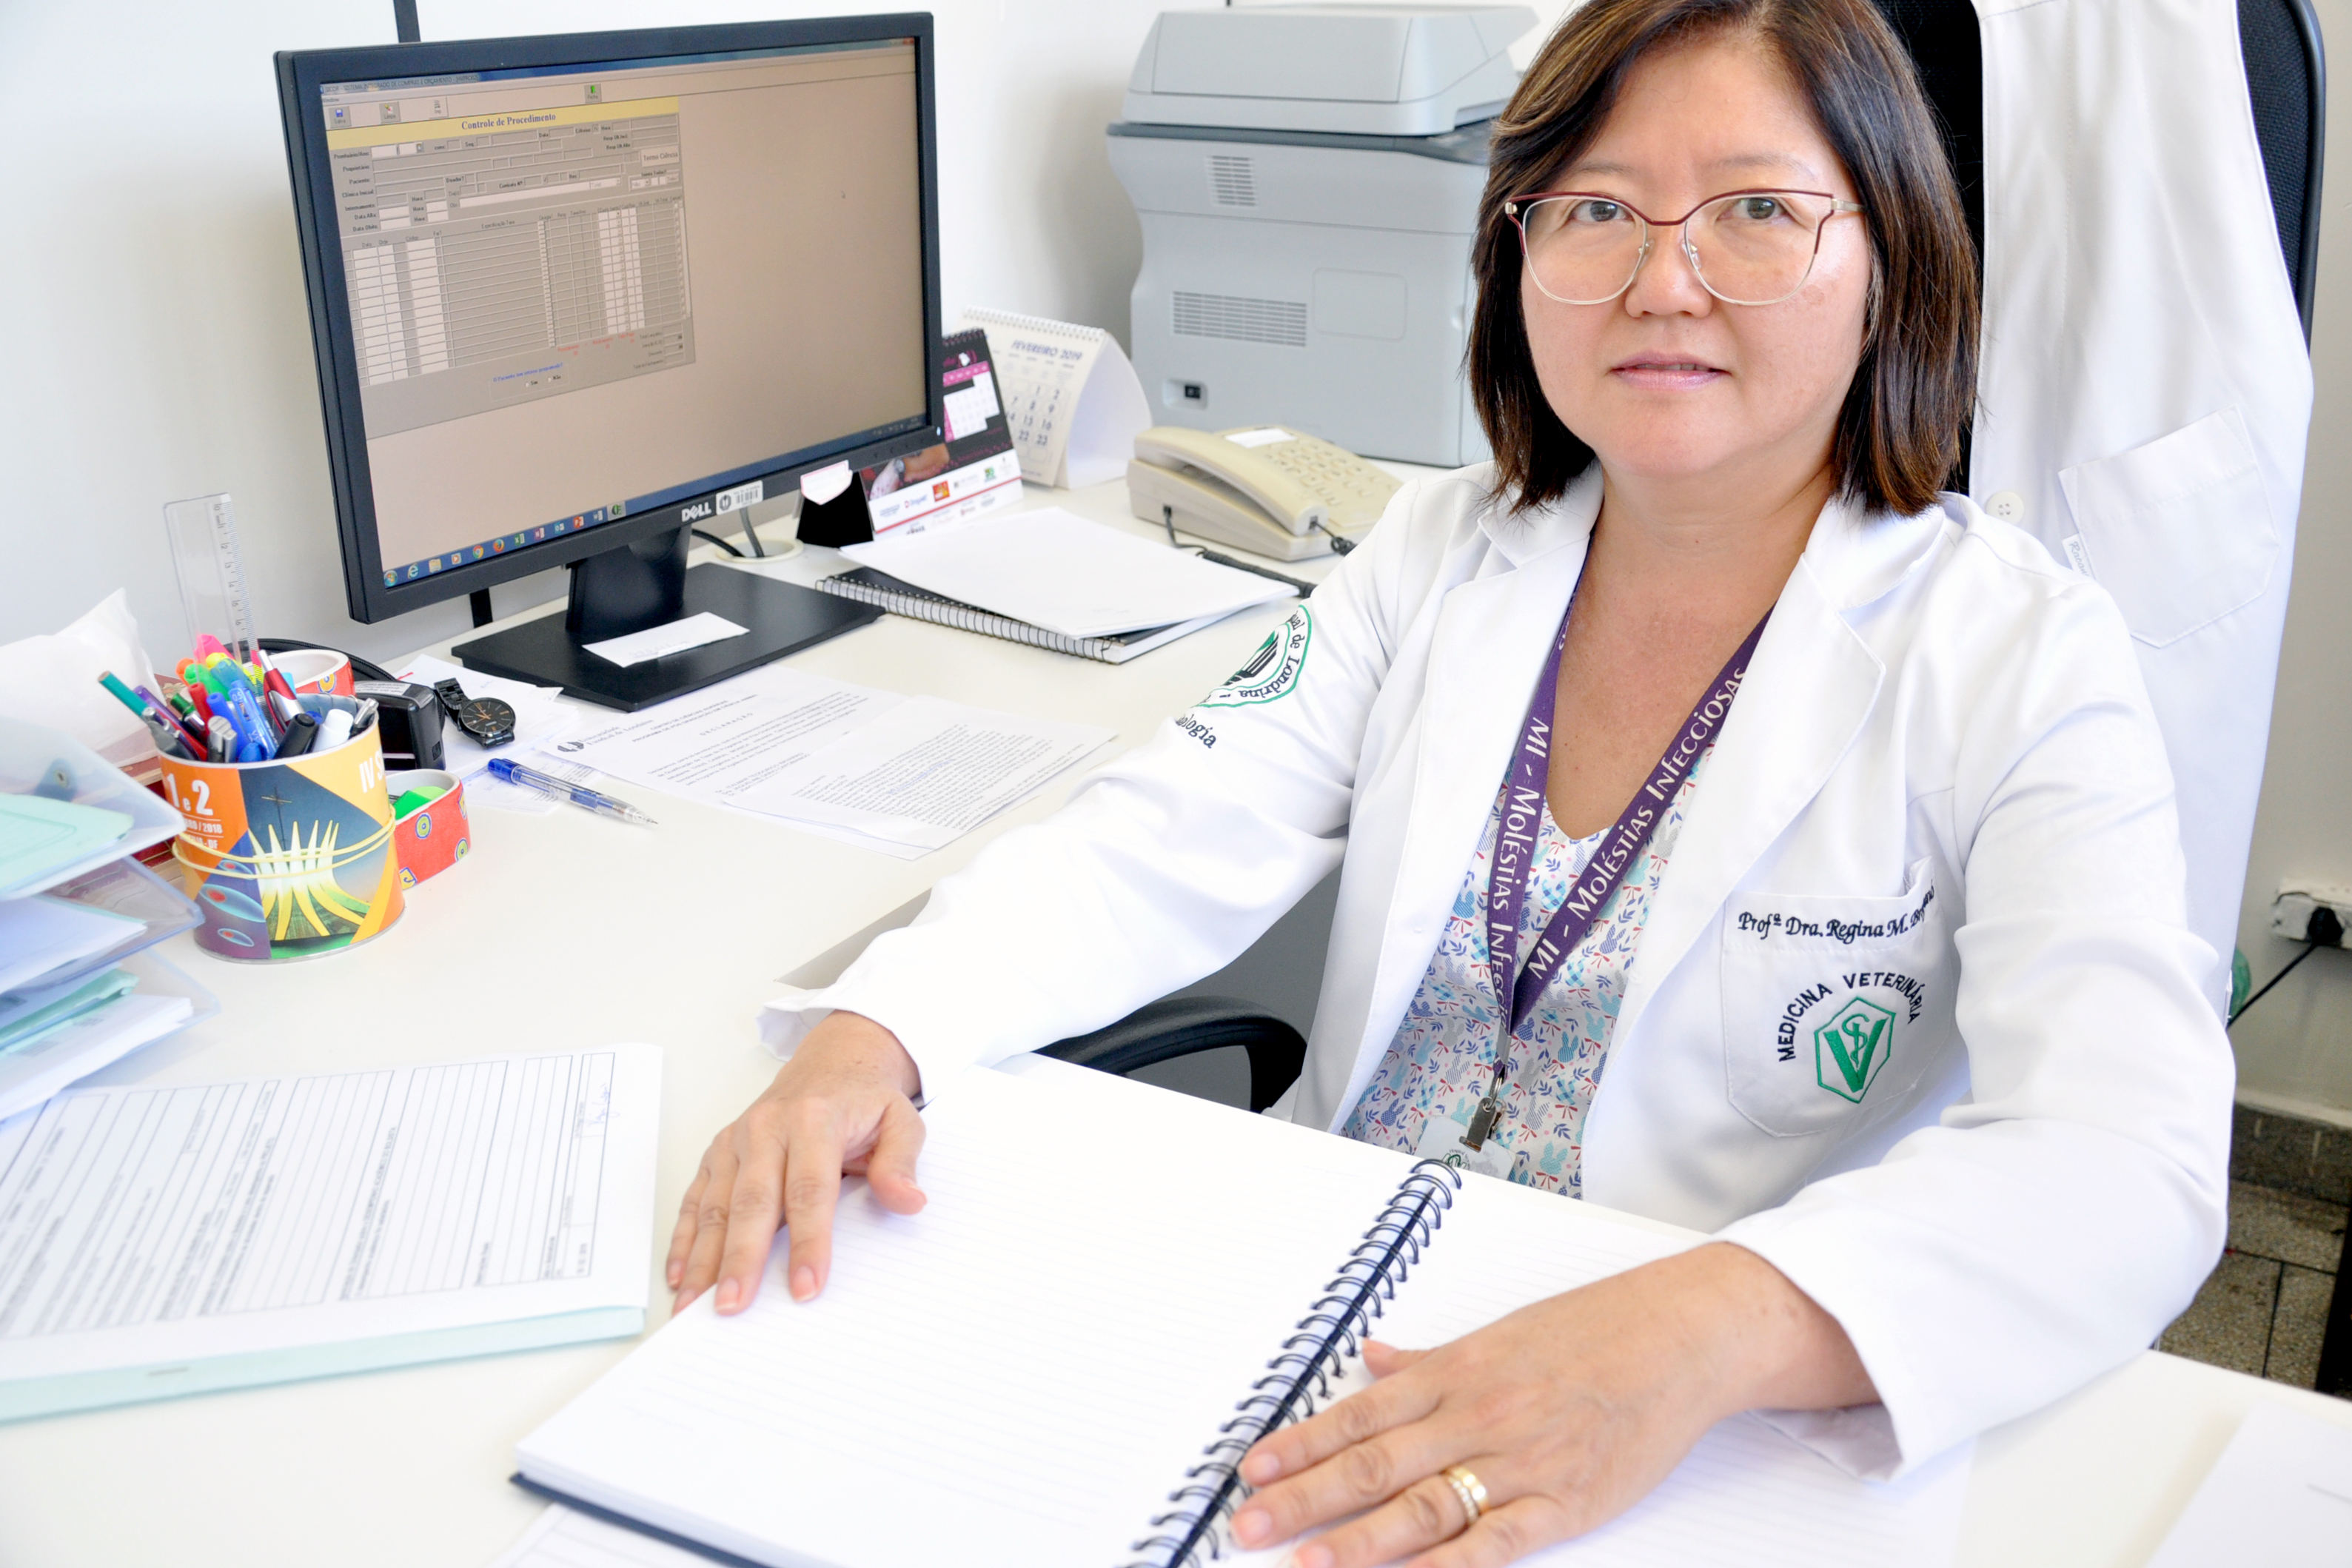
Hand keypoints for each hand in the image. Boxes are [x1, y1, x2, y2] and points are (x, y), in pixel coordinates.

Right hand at [666, 1011, 925, 1315]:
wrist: (832, 1062)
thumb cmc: (865, 1100)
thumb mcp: (902, 1120)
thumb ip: (901, 1161)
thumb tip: (908, 1202)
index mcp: (814, 1120)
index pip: (810, 1190)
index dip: (808, 1242)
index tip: (806, 1287)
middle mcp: (767, 1128)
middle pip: (752, 1202)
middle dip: (741, 1258)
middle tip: (733, 1305)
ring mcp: (736, 1141)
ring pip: (716, 1206)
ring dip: (703, 1259)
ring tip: (694, 1306)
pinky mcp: (717, 1153)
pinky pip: (695, 1199)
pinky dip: (684, 1239)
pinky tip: (680, 1275)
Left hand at [1227, 1243, 1874, 1567]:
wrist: (1679, 1338)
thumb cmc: (1593, 1331)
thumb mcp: (1498, 1333)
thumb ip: (1430, 1359)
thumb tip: (1371, 1359)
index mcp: (1456, 1371)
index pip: (1358, 1414)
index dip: (1300, 1443)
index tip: (1252, 1468)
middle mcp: (1476, 1415)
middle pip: (1374, 1464)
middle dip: (1304, 1497)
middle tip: (1249, 1523)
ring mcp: (1518, 1462)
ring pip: (1422, 1507)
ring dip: (1357, 1540)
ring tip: (1306, 1562)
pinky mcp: (1562, 1503)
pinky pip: (1493, 1542)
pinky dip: (1447, 1566)